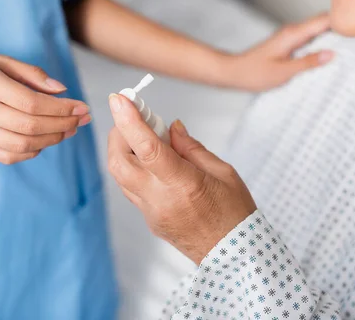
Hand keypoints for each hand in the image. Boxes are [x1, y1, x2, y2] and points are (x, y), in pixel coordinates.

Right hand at [0, 51, 90, 163]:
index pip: (31, 102)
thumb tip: (62, 91)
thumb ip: (30, 74)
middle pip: (28, 126)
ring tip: (68, 131)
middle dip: (62, 125)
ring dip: (51, 140)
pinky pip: (5, 155)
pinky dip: (30, 152)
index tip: (82, 107)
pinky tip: (44, 141)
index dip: (61, 108)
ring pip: (19, 145)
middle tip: (81, 120)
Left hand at [107, 93, 256, 264]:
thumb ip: (191, 147)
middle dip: (119, 133)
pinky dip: (134, 168)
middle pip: (119, 162)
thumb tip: (170, 128)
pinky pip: (130, 189)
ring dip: (123, 150)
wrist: (234, 255)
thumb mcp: (222, 172)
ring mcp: (151, 212)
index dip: (129, 121)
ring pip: (120, 175)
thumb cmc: (235, 212)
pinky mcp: (149, 219)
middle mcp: (160, 199)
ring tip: (145, 138)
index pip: (148, 149)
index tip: (119, 99)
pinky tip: (151, 162)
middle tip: (133, 117)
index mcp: (183, 184)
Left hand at [219, 13, 332, 91]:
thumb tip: (332, 54)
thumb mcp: (284, 72)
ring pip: (317, 32)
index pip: (324, 20)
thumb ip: (308, 63)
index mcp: (293, 34)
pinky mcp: (288, 45)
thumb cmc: (254, 73)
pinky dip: (321, 45)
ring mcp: (290, 38)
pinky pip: (310, 41)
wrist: (234, 73)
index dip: (343, 21)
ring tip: (353, 47)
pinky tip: (329, 56)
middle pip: (323, 24)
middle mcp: (292, 32)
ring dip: (333, 38)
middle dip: (342, 28)